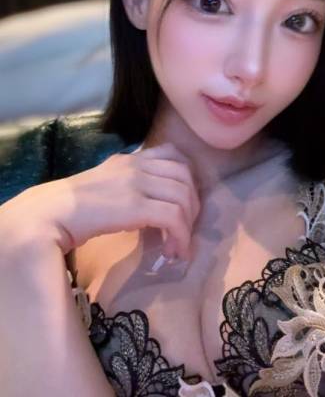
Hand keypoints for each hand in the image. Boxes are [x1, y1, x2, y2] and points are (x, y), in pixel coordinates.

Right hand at [0, 143, 200, 260]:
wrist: (49, 213)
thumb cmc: (71, 206)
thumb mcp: (105, 184)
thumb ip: (127, 186)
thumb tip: (148, 208)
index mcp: (130, 159)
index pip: (174, 154)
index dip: (188, 179)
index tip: (184, 202)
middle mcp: (137, 165)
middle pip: (185, 176)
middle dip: (194, 204)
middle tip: (185, 229)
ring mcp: (137, 183)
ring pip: (184, 197)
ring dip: (188, 225)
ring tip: (178, 247)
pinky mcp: (136, 206)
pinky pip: (174, 218)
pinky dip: (181, 237)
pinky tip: (173, 252)